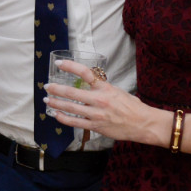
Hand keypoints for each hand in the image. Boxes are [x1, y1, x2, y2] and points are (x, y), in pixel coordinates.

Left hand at [43, 60, 168, 146]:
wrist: (143, 124)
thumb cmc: (132, 107)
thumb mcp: (118, 91)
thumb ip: (102, 88)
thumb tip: (90, 84)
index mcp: (105, 87)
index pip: (85, 72)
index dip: (70, 66)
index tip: (59, 64)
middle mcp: (99, 99)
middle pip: (72, 92)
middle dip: (56, 89)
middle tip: (47, 86)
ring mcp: (96, 114)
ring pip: (70, 108)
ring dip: (56, 103)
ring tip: (47, 100)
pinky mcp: (95, 126)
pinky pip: (75, 123)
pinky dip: (63, 118)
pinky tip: (56, 115)